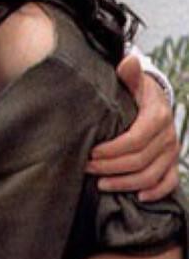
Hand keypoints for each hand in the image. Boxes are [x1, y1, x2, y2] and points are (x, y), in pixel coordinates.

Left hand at [86, 54, 178, 199]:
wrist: (153, 99)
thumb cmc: (134, 91)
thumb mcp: (131, 80)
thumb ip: (128, 74)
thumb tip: (129, 61)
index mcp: (157, 115)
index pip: (135, 140)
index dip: (111, 150)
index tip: (90, 152)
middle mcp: (168, 136)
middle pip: (139, 160)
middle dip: (110, 167)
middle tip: (87, 167)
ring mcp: (172, 151)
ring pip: (150, 176)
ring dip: (124, 183)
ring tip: (100, 183)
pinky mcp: (172, 163)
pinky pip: (169, 182)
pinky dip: (155, 192)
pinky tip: (138, 197)